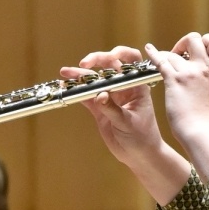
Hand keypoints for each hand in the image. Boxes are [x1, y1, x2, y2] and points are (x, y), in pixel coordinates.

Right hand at [60, 46, 162, 166]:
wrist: (139, 156)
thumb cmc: (142, 138)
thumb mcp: (129, 123)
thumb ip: (113, 109)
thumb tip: (99, 95)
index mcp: (137, 86)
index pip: (132, 61)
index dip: (121, 53)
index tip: (110, 56)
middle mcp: (123, 87)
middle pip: (109, 65)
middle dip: (96, 60)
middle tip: (84, 64)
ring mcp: (110, 97)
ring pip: (95, 80)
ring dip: (81, 76)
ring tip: (66, 72)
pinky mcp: (100, 108)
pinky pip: (87, 96)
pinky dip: (77, 91)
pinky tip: (66, 87)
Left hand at [144, 32, 208, 146]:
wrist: (204, 133)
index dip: (205, 42)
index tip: (198, 51)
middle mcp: (205, 68)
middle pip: (194, 39)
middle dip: (185, 43)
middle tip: (180, 54)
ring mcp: (189, 73)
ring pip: (174, 53)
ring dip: (167, 55)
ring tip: (162, 61)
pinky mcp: (174, 80)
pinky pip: (161, 60)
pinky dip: (153, 53)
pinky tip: (148, 50)